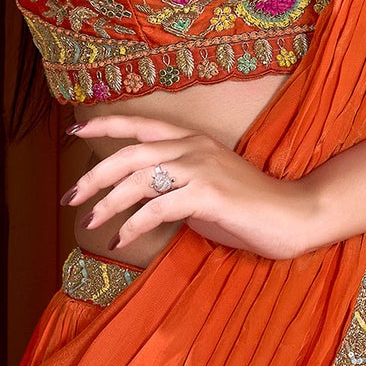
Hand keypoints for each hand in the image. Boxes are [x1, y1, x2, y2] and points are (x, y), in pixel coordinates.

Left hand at [65, 116, 324, 260]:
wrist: (294, 215)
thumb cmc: (250, 209)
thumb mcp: (206, 190)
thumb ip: (176, 187)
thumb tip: (142, 202)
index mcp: (193, 140)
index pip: (141, 125)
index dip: (106, 125)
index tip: (74, 133)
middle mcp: (194, 147)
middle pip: (130, 153)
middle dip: (95, 175)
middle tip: (71, 197)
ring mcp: (202, 168)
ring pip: (140, 179)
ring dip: (108, 202)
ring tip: (90, 222)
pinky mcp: (209, 194)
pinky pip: (158, 207)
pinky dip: (134, 225)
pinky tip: (122, 239)